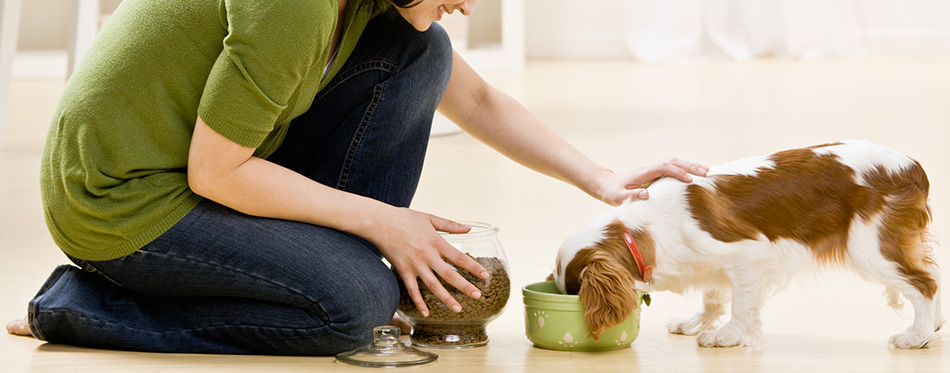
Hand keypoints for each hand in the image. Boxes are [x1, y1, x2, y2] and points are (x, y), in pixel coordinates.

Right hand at [367, 208, 488, 316]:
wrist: (380, 222)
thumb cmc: (405, 218)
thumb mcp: (430, 218)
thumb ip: (450, 225)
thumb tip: (469, 228)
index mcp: (436, 242)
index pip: (459, 258)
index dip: (473, 267)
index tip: (484, 275)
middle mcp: (427, 255)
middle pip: (450, 275)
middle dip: (465, 286)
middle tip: (478, 296)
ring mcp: (415, 265)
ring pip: (433, 286)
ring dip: (446, 299)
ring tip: (458, 309)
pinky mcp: (403, 270)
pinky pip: (412, 290)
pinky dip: (419, 302)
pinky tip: (427, 313)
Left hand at [594, 158, 707, 205]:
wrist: (606, 185)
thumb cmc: (612, 192)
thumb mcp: (618, 197)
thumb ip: (631, 196)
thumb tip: (647, 195)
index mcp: (643, 172)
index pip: (664, 168)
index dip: (678, 172)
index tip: (690, 180)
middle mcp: (650, 169)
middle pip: (673, 162)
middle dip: (690, 166)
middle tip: (706, 172)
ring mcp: (653, 171)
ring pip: (675, 164)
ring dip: (690, 166)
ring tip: (707, 171)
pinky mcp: (655, 175)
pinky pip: (673, 169)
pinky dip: (685, 170)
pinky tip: (696, 175)